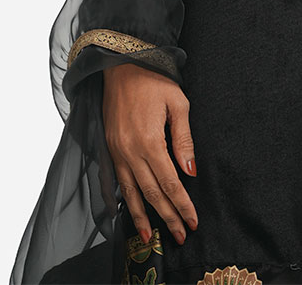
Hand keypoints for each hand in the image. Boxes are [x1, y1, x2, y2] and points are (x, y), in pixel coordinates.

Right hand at [102, 62, 198, 245]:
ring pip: (130, 192)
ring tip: (150, 236)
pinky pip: (116, 181)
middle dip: (166, 216)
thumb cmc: (154, 79)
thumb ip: (184, 139)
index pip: (169, 182)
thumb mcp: (177, 103)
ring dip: (142, 216)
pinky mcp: (109, 148)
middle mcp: (130, 151)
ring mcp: (116, 151)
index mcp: (149, 141)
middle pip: (151, 193)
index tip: (192, 221)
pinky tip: (129, 210)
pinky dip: (124, 199)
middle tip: (180, 235)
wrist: (121, 64)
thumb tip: (190, 171)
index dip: (182, 205)